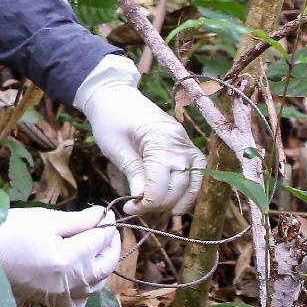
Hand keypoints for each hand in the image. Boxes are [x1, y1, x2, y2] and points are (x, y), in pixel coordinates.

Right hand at [0, 206, 120, 306]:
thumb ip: (77, 220)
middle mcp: (68, 282)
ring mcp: (60, 295)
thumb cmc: (7, 231)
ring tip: (99, 247)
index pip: (99, 241)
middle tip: (108, 228)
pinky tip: (84, 274)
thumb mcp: (43, 219)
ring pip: (97, 284)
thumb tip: (102, 216)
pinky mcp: (51, 301)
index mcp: (67, 259)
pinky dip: (88, 288)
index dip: (107, 225)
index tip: (108, 212)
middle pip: (105, 265)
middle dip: (111, 244)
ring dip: (104, 265)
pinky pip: (80, 301)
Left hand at [73, 54, 203, 213]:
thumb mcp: (117, 149)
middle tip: (138, 210)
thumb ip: (133, 174)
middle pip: (181, 185)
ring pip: (194, 182)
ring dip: (178, 200)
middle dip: (161, 204)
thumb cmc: (111, 120)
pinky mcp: (186, 147)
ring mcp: (187, 144)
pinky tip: (174, 201)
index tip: (129, 209)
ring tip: (156, 209)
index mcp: (161, 139)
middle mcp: (180, 142)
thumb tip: (142, 202)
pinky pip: (196, 173)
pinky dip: (188, 189)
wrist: (115, 96)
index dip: (148, 202)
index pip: (162, 183)